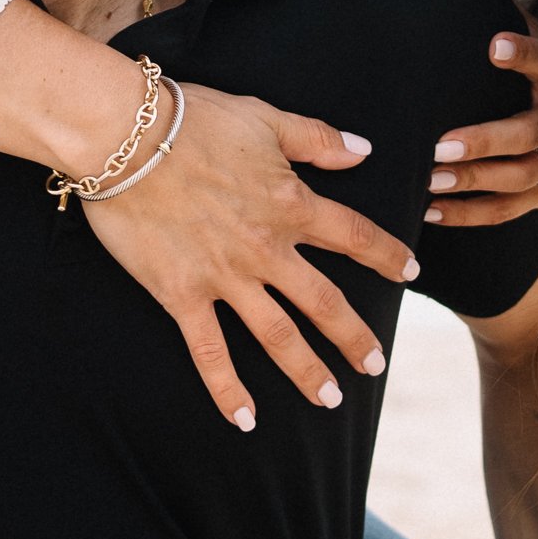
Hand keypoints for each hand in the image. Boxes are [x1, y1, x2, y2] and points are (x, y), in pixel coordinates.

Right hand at [84, 83, 418, 427]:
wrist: (125, 136)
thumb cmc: (193, 119)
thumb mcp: (265, 117)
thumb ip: (317, 138)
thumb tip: (364, 151)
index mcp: (292, 204)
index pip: (354, 236)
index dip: (387, 255)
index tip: (412, 272)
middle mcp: (267, 249)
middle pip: (325, 302)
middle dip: (354, 337)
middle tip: (376, 364)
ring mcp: (226, 277)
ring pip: (278, 336)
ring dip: (307, 371)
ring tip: (330, 399)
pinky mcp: (182, 295)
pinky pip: (209, 352)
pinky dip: (228, 390)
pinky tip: (245, 420)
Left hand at [425, 22, 537, 229]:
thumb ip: (517, 22)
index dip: (522, 53)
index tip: (493, 46)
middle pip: (527, 134)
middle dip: (484, 141)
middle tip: (440, 144)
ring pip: (516, 177)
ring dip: (471, 180)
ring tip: (429, 179)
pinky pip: (505, 210)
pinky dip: (466, 214)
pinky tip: (427, 210)